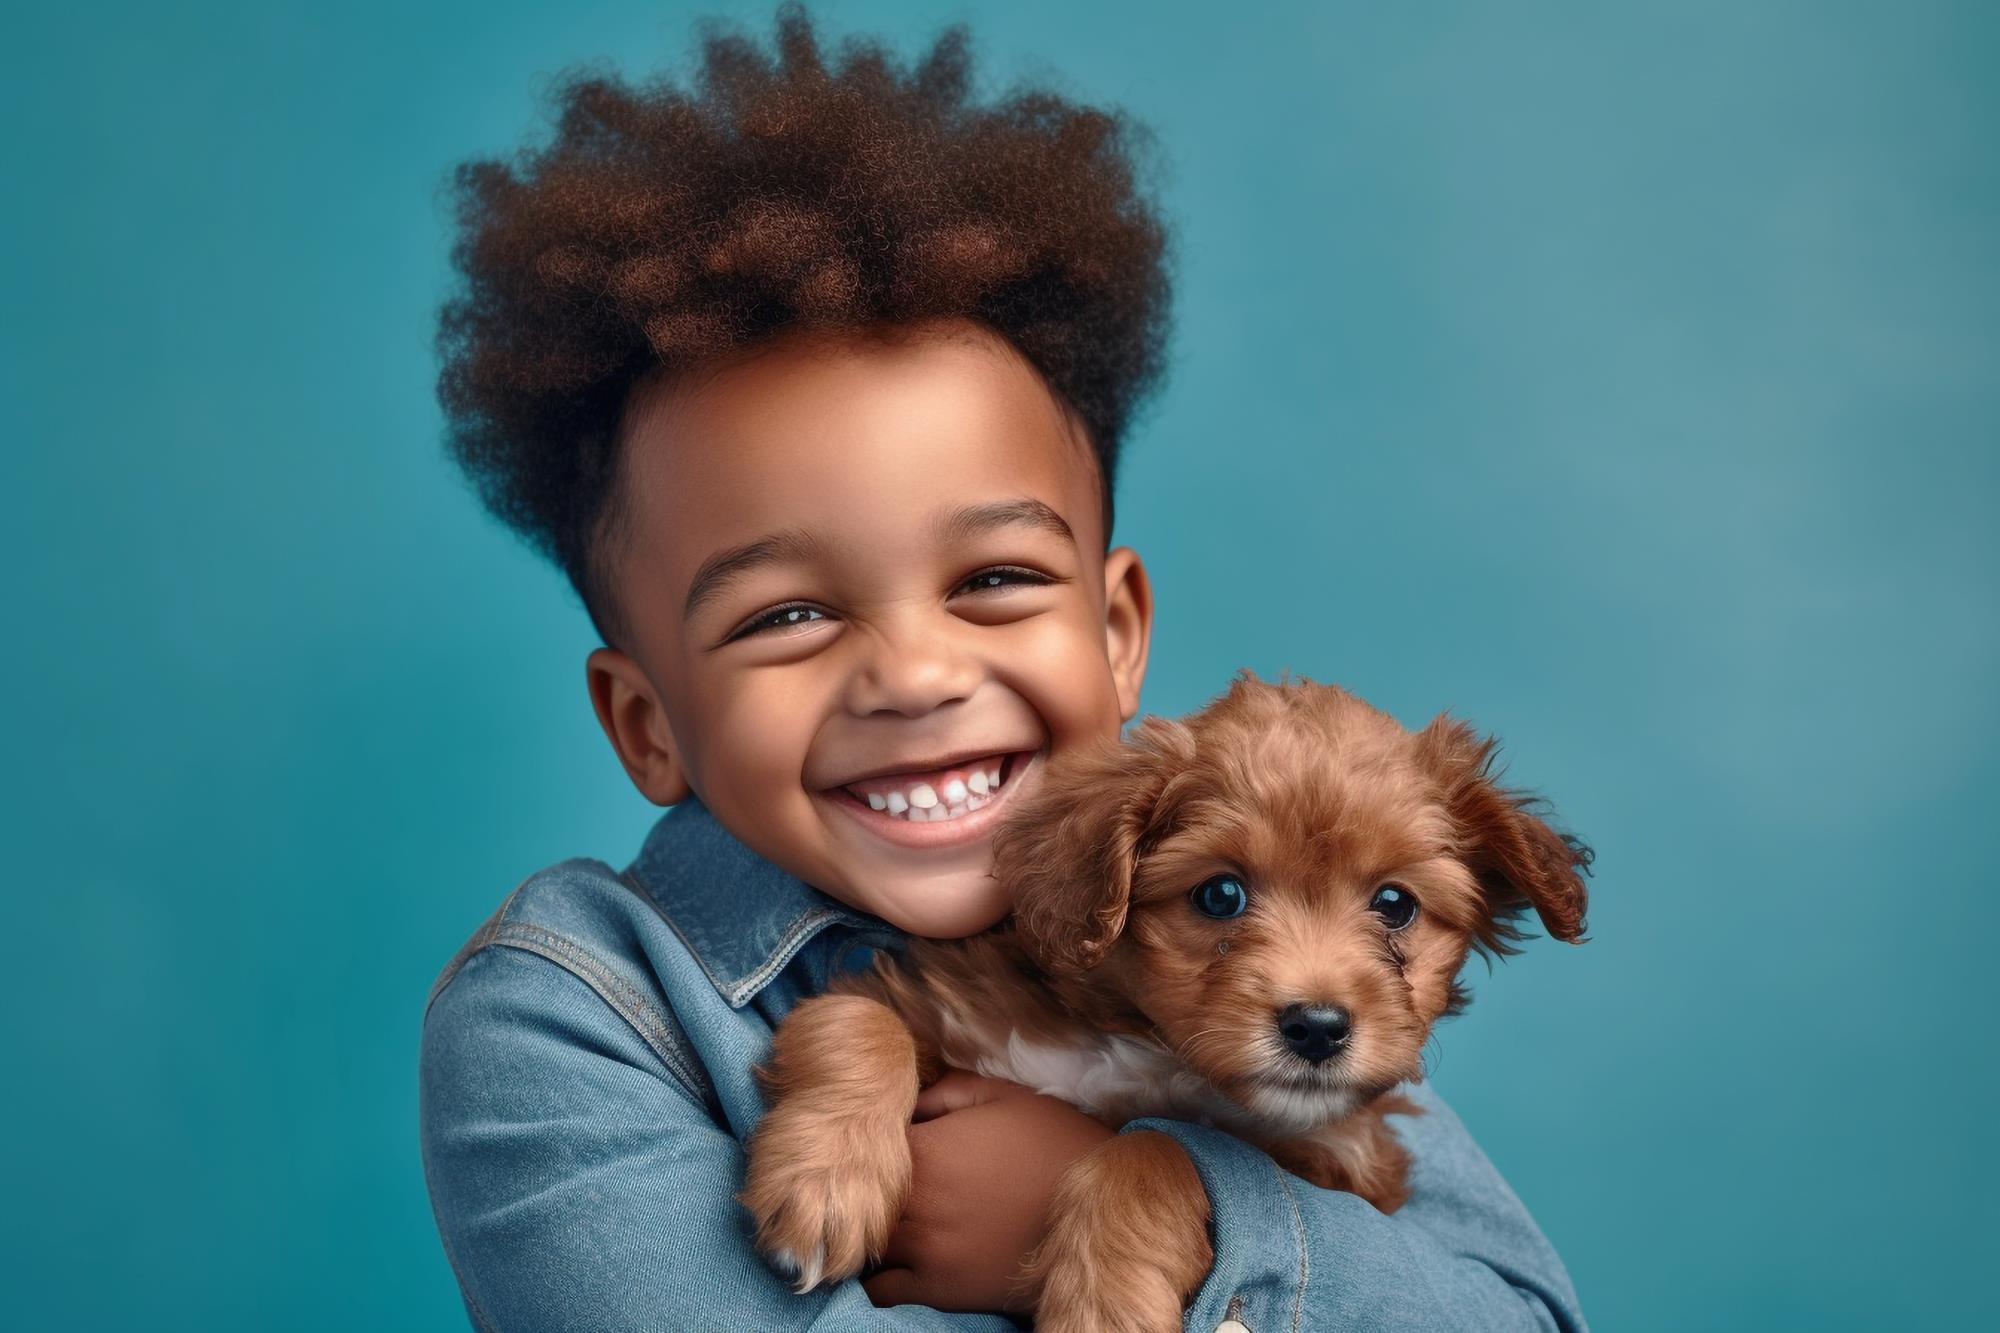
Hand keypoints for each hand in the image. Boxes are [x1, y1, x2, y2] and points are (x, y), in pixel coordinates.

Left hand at [860, 1071, 1117, 1314]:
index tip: (892, 1145)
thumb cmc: (1055, 1142)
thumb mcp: (1004, 1096)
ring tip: (891, 1223)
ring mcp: (925, 1250)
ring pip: (864, 1246)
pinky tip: (896, 1261)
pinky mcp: (941, 1289)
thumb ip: (944, 1093)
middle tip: (890, 1185)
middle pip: (857, 1200)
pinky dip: (878, 1278)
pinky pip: (881, 1291)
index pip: (864, 1147)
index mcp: (924, 1150)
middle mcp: (914, 1203)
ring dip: (870, 1233)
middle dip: (865, 1191)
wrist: (1102, 1209)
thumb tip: (909, 1108)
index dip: (872, 1145)